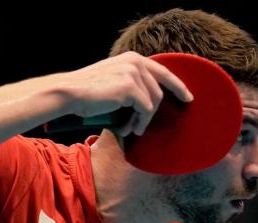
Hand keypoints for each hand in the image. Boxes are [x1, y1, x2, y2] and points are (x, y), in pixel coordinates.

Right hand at [60, 51, 193, 135]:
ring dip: (144, 119)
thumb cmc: (89, 93)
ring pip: (153, 101)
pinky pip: (145, 110)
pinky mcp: (131, 87)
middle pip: (161, 88)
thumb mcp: (114, 82)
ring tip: (132, 129)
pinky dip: (138, 122)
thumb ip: (132, 85)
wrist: (70, 93)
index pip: (162, 71)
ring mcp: (134, 73)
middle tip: (174, 111)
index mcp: (132, 58)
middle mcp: (135, 62)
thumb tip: (150, 102)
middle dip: (165, 104)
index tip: (188, 96)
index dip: (177, 84)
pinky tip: (127, 129)